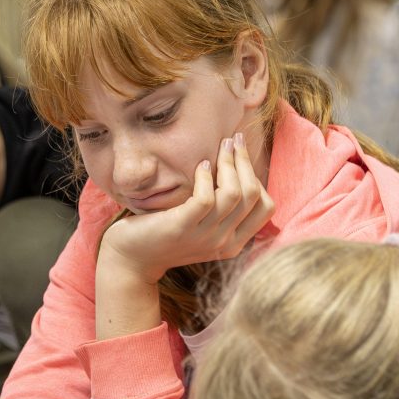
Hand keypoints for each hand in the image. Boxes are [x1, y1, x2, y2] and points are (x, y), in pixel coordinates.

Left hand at [99, 133, 273, 283]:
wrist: (132, 259)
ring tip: (220, 146)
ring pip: (233, 194)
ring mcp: (204, 237)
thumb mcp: (203, 227)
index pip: (266, 208)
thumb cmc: (166, 234)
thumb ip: (222, 210)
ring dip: (228, 163)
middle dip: (245, 162)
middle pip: (252, 196)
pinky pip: (205, 198)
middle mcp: (224, 243)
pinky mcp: (181, 228)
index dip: (258, 177)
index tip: (242, 157)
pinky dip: (205, 177)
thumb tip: (239, 170)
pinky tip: (200, 166)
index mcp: (234, 243)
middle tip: (234, 139)